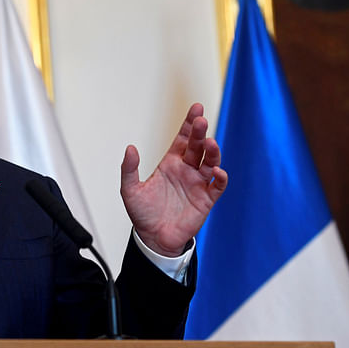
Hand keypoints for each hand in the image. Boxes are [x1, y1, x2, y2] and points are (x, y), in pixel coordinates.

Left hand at [120, 103, 227, 256]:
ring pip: (210, 162)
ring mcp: (197, 184)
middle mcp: (186, 170)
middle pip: (197, 147)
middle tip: (201, 121)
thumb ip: (129, 169)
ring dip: (212, 151)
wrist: (153, 238)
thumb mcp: (130, 190)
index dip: (189, 124)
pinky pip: (217, 186)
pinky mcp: (205, 199)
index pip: (182, 139)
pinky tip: (216, 170)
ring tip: (209, 142)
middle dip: (200, 133)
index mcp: (170, 164)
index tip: (196, 109)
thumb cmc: (143, 214)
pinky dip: (220, 177)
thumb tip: (130, 148)